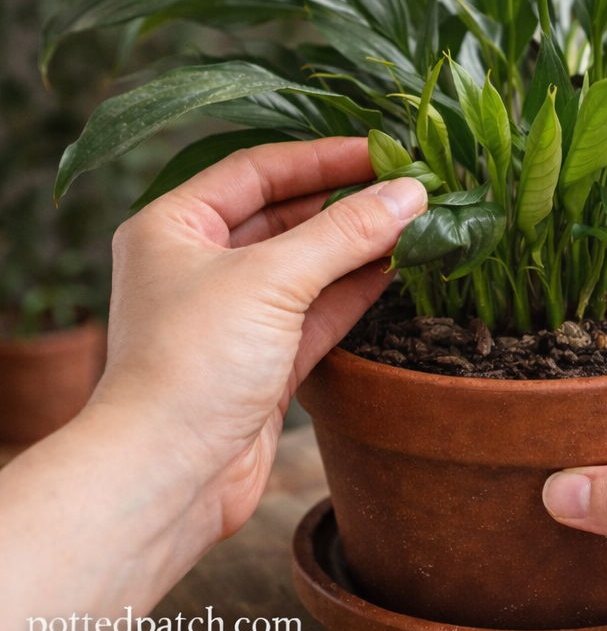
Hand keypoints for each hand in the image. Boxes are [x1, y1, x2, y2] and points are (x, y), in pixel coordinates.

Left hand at [96, 137, 427, 536]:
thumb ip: (345, 233)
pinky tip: (396, 267)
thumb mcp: (272, 280)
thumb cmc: (194, 362)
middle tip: (407, 187)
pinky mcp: (264, 357)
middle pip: (286, 215)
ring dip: (358, 245)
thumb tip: (410, 194)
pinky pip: (317, 308)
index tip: (382, 151)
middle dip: (346, 201)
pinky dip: (354, 288)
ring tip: (414, 222)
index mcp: (175, 226)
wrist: (167, 478)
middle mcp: (201, 263)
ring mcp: (234, 312)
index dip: (322, 158)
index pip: (258, 171)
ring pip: (307, 263)